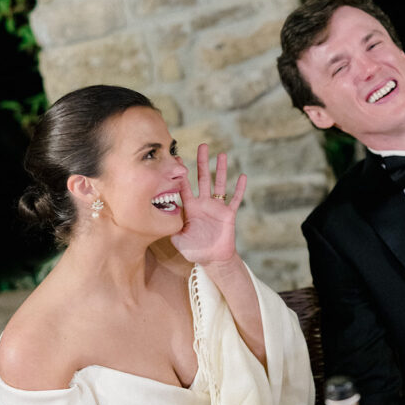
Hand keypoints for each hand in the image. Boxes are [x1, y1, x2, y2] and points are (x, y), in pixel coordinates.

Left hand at [171, 144, 246, 264]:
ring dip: (221, 170)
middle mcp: (204, 203)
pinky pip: (235, 199)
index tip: (176, 159)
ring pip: (219, 184)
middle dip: (202, 162)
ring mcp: (217, 207)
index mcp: (191, 208)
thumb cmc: (195, 251)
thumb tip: (161, 222)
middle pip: (203, 178)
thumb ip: (171, 231)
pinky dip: (239, 189)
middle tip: (202, 145)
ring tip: (222, 154)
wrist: (213, 259)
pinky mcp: (228, 214)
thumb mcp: (179, 241)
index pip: (184, 187)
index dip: (180, 174)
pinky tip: (243, 177)